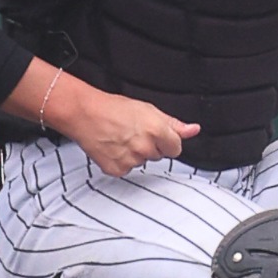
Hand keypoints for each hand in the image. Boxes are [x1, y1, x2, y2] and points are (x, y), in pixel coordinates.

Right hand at [63, 90, 201, 177]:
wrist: (84, 113)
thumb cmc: (113, 108)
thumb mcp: (149, 110)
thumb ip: (174, 124)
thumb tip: (193, 130)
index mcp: (156, 131)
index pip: (176, 148)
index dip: (167, 141)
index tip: (156, 135)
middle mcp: (145, 148)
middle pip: (159, 155)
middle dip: (150, 146)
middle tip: (134, 132)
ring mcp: (130, 161)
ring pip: (142, 162)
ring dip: (135, 154)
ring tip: (121, 137)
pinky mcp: (117, 170)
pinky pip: (127, 170)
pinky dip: (121, 161)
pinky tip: (114, 147)